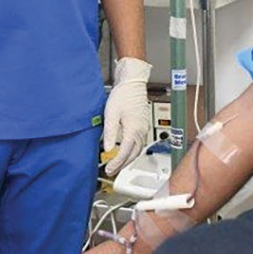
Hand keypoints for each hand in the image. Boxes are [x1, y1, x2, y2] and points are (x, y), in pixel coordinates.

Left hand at [103, 57, 151, 176]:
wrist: (133, 83)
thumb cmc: (122, 95)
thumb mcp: (111, 114)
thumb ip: (110, 133)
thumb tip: (108, 149)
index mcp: (134, 130)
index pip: (125, 153)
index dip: (116, 163)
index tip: (108, 169)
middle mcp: (141, 131)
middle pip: (133, 154)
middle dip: (122, 165)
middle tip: (112, 170)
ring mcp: (144, 128)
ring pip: (137, 150)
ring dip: (128, 159)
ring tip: (117, 164)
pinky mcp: (143, 125)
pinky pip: (139, 143)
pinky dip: (132, 151)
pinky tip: (125, 151)